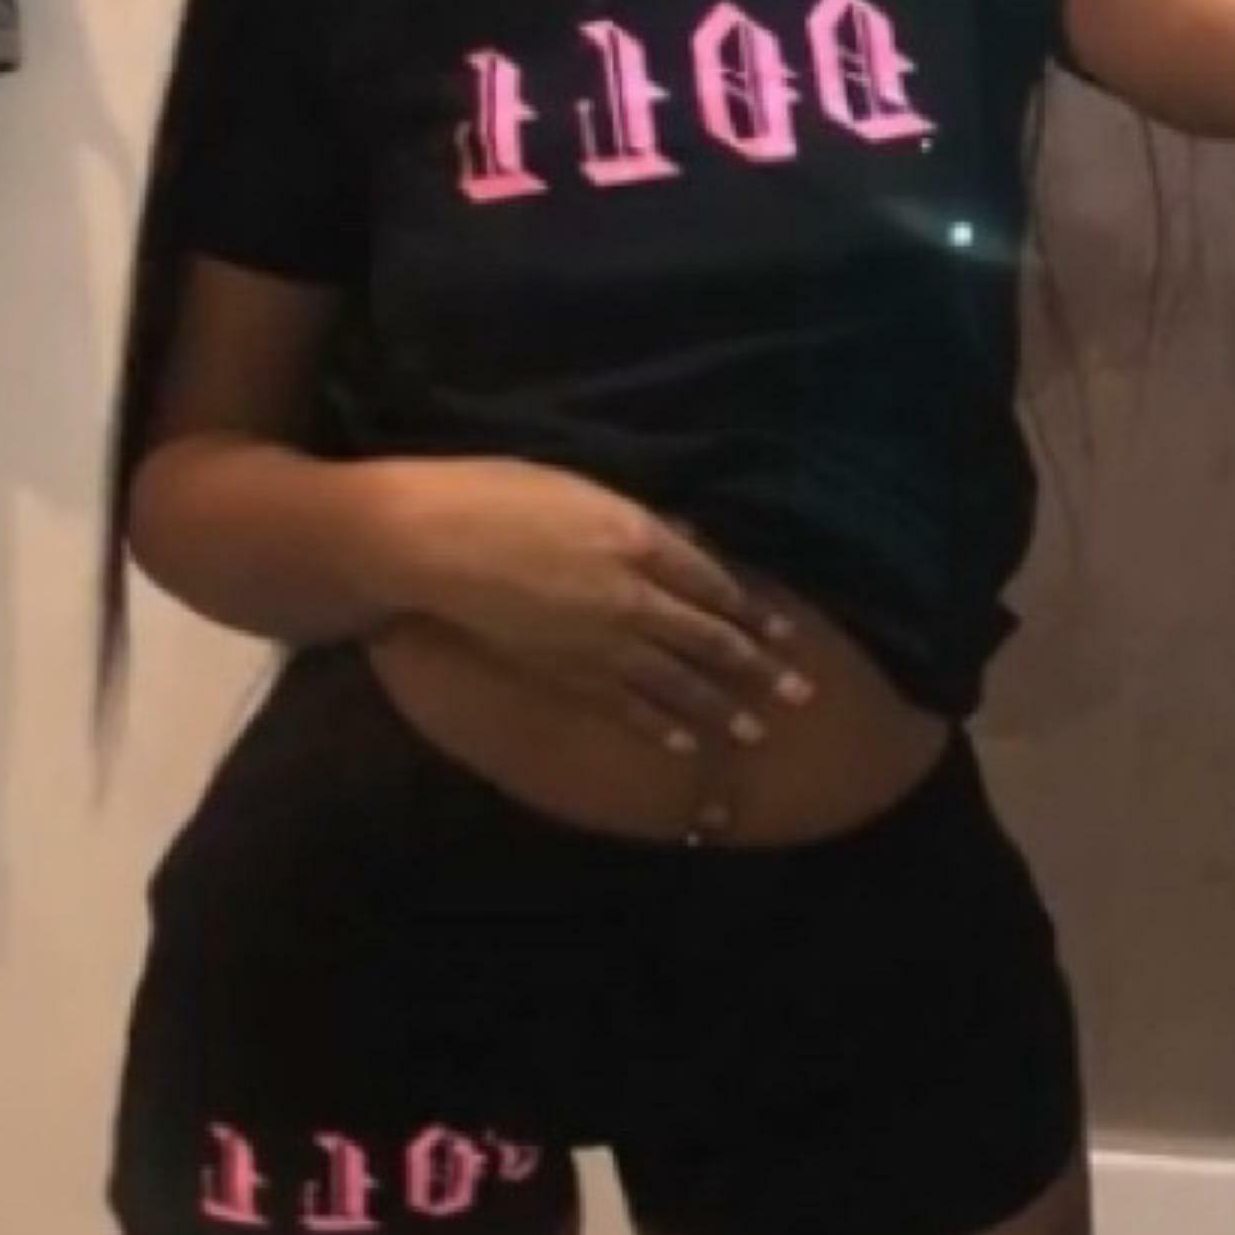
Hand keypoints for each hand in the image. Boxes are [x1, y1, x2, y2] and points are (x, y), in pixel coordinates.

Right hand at [394, 458, 815, 758]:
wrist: (430, 543)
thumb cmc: (498, 495)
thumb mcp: (581, 489)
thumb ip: (640, 520)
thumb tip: (686, 540)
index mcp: (638, 538)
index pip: (712, 583)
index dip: (754, 611)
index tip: (788, 633)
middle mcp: (631, 595)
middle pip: (709, 638)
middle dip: (759, 669)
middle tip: (804, 696)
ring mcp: (599, 640)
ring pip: (675, 681)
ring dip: (720, 710)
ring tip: (758, 734)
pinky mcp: (564, 672)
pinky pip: (621, 706)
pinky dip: (655, 726)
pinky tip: (683, 745)